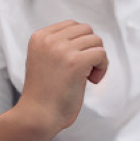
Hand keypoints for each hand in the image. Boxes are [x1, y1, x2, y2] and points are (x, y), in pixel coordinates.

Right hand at [18, 19, 107, 134]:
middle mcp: (49, 40)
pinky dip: (102, 67)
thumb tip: (87, 37)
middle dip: (90, 48)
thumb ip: (58, 45)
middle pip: (86, 29)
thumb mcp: (44, 59)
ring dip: (97, 59)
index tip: (75, 62)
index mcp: (39, 37)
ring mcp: (62, 50)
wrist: (37, 116)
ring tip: (88, 76)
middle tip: (84, 70)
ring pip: (96, 40)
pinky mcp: (76, 62)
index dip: (80, 43)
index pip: (72, 25)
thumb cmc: (44, 94)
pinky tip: (93, 80)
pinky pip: (101, 54)